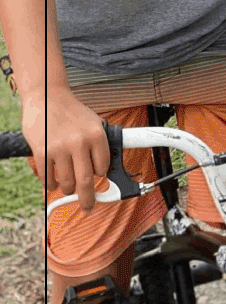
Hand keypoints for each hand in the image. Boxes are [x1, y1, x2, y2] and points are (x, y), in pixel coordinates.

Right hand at [22, 88, 109, 211]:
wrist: (47, 97)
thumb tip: (105, 169)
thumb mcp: (94, 123)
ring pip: (67, 182)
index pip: (103, 167)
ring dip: (67, 189)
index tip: (100, 182)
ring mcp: (60, 148)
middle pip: (87, 181)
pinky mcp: (42, 152)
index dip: (100, 176)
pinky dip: (51, 185)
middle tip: (89, 206)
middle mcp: (80, 143)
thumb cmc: (72, 112)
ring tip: (67, 187)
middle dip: (89, 199)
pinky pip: (48, 178)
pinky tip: (53, 182)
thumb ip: (99, 144)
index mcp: (97, 135)